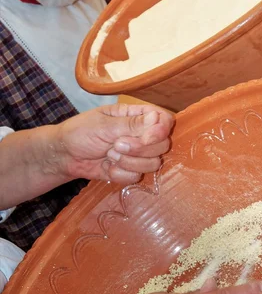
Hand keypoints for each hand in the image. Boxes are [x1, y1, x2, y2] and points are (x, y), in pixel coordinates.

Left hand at [55, 104, 173, 183]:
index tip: (146, 138)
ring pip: (153, 163)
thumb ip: (132, 124)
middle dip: (140, 149)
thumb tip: (157, 119)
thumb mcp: (104, 125)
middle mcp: (141, 134)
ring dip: (129, 162)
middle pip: (162, 144)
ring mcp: (137, 154)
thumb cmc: (81, 132)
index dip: (160, 131)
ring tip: (109, 155)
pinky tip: (107, 167)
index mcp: (136, 116)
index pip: (164, 120)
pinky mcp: (129, 171)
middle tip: (116, 145)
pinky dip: (120, 174)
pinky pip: (137, 177)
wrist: (64, 156)